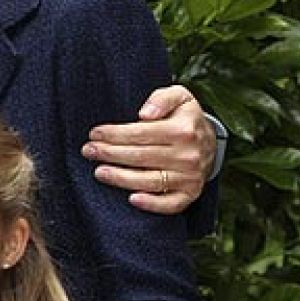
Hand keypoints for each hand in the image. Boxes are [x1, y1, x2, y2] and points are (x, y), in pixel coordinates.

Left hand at [82, 84, 213, 214]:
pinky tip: (132, 199)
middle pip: (141, 157)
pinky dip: (152, 204)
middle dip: (110, 154)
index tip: (94, 133)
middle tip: (88, 151)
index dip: (114, 134)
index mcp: (183, 131)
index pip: (140, 134)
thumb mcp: (179, 96)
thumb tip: (144, 113)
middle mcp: (188, 156)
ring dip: (121, 178)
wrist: (211, 143)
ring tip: (99, 172)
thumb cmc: (185, 118)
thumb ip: (161, 98)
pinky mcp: (190, 194)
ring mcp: (189, 177)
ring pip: (150, 181)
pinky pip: (171, 204)